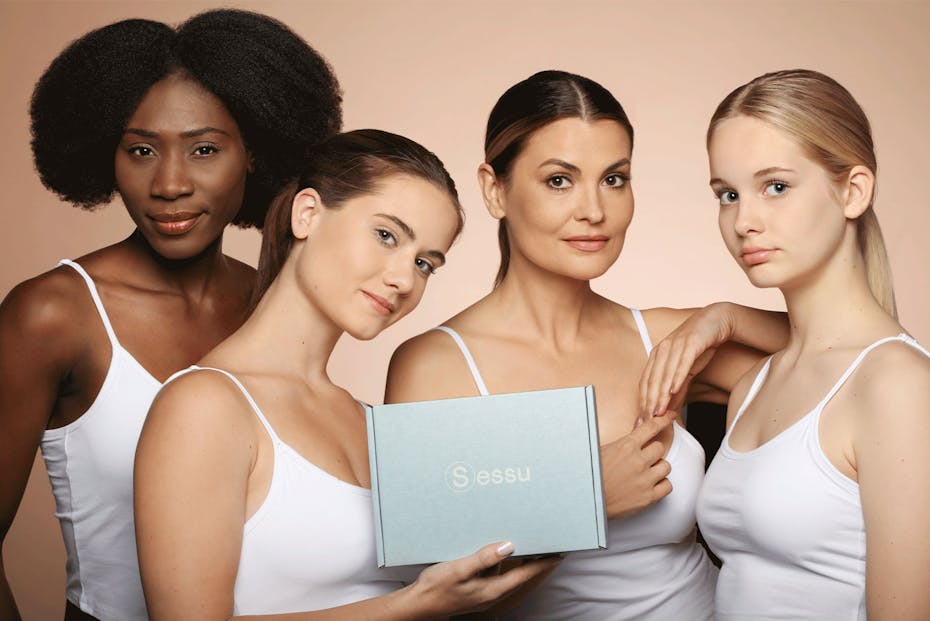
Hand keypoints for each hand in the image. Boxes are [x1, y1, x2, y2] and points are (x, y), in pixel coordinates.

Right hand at [408, 541, 560, 617]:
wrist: (418, 605)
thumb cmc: (436, 587)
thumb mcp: (459, 568)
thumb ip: (484, 558)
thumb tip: (509, 546)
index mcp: (492, 590)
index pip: (524, 574)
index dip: (542, 564)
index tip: (558, 553)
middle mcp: (492, 594)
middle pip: (520, 576)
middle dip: (536, 562)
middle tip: (550, 547)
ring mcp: (484, 594)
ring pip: (508, 576)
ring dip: (520, 562)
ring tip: (529, 545)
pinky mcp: (476, 590)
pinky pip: (495, 576)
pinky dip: (502, 564)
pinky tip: (498, 553)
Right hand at [601, 413, 675, 518]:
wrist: (589, 501)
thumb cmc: (592, 476)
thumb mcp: (602, 452)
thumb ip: (621, 444)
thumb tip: (631, 437)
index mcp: (626, 446)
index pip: (651, 427)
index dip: (663, 420)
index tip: (670, 417)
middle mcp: (638, 461)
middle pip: (660, 448)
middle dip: (653, 451)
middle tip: (644, 458)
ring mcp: (645, 479)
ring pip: (666, 466)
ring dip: (658, 468)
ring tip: (647, 473)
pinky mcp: (648, 497)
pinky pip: (668, 486)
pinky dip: (662, 484)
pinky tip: (651, 485)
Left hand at [639, 304, 730, 419]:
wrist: (717, 321)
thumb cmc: (700, 346)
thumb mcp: (687, 370)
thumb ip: (678, 389)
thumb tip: (669, 410)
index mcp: (657, 355)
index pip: (646, 382)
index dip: (643, 402)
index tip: (642, 419)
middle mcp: (663, 349)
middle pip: (653, 379)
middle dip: (649, 402)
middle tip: (648, 421)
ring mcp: (676, 344)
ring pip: (665, 373)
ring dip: (661, 394)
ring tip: (658, 411)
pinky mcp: (691, 342)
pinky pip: (683, 362)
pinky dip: (677, 376)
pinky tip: (674, 390)